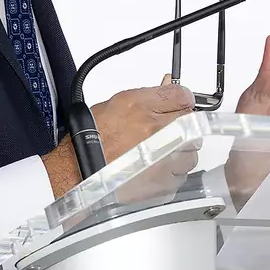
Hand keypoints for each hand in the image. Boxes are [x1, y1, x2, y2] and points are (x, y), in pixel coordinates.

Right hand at [42, 79, 195, 196]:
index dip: (182, 101)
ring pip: (190, 153)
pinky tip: (151, 171)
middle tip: (165, 133)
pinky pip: (180, 176)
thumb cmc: (90, 142)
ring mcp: (164, 161)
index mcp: (143, 108)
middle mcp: (157, 133)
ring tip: (155, 155)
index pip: (183, 96)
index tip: (179, 106)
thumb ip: (147, 96)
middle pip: (192, 124)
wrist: (77, 174)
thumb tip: (167, 85)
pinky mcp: (164, 184)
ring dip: (178, 153)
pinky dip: (170, 174)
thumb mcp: (115, 105)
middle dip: (182, 127)